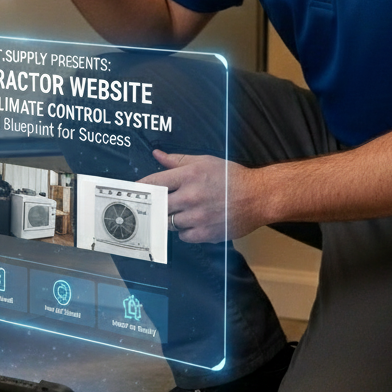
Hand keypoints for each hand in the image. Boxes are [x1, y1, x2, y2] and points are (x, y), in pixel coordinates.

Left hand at [140, 150, 266, 243]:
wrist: (259, 197)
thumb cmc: (232, 177)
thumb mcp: (204, 161)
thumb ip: (177, 160)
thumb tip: (157, 154)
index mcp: (189, 176)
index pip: (154, 183)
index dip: (141, 188)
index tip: (133, 192)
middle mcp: (190, 196)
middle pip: (158, 206)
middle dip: (153, 206)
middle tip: (150, 207)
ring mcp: (198, 217)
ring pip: (169, 223)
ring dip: (170, 219)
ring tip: (178, 213)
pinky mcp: (206, 233)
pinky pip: (183, 236)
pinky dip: (184, 231)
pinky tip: (192, 223)